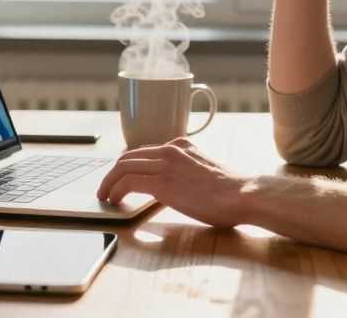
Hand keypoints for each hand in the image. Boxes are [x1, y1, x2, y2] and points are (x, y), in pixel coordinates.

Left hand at [96, 138, 248, 228]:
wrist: (242, 194)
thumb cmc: (230, 191)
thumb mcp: (205, 170)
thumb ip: (187, 171)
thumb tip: (175, 187)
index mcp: (181, 145)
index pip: (144, 152)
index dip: (128, 166)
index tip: (121, 179)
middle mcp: (171, 149)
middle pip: (128, 156)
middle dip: (112, 173)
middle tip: (105, 188)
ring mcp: (165, 164)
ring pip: (123, 167)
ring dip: (109, 183)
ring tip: (104, 196)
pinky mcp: (162, 182)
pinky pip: (128, 183)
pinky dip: (116, 191)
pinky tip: (115, 201)